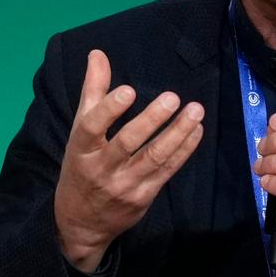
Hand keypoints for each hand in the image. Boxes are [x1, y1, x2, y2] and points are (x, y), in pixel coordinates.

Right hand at [54, 49, 204, 270]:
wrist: (81, 222)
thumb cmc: (81, 168)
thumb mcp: (79, 132)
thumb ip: (92, 92)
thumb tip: (97, 54)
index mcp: (82, 150)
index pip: (92, 127)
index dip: (109, 109)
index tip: (128, 90)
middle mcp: (102, 168)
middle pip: (128, 143)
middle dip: (152, 120)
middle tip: (172, 97)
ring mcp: (124, 185)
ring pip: (154, 157)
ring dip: (177, 133)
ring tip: (195, 111)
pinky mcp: (144, 196)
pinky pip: (167, 170)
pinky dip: (183, 150)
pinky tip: (196, 131)